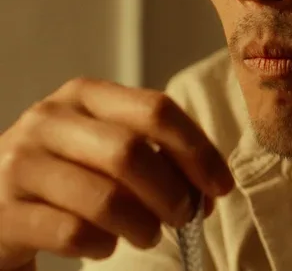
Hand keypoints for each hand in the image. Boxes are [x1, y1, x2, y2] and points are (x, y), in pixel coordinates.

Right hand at [0, 78, 234, 267]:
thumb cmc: (67, 175)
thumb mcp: (106, 147)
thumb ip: (157, 153)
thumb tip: (210, 186)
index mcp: (84, 95)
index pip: (156, 110)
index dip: (198, 151)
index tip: (221, 186)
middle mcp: (48, 120)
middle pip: (131, 152)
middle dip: (172, 192)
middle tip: (185, 218)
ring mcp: (19, 164)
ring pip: (105, 198)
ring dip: (142, 225)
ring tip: (148, 235)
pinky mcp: (2, 213)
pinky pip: (72, 233)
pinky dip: (102, 246)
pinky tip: (104, 246)